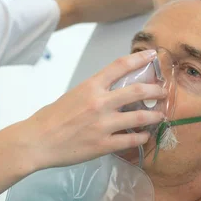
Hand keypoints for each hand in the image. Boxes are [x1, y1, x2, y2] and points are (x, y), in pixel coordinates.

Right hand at [25, 50, 165, 169]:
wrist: (37, 142)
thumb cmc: (49, 118)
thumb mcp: (72, 96)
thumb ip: (93, 93)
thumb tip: (111, 93)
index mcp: (90, 87)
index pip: (120, 66)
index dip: (140, 58)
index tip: (153, 55)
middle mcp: (100, 103)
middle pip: (138, 91)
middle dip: (156, 90)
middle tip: (163, 92)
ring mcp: (103, 124)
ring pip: (140, 117)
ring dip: (155, 116)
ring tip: (160, 116)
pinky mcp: (103, 145)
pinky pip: (131, 140)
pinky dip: (142, 137)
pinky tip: (145, 136)